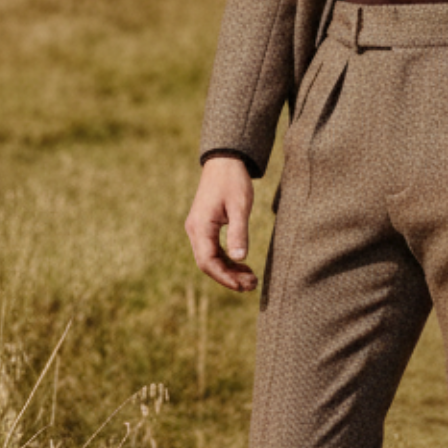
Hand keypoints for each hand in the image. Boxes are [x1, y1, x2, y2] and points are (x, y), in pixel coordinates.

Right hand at [185, 157, 256, 292]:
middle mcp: (195, 230)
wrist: (224, 161)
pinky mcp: (205, 227)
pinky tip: (243, 265)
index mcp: (201, 226)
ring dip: (229, 271)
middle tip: (252, 285)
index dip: (225, 278)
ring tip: (251, 279)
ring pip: (211, 259)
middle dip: (228, 278)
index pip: (208, 262)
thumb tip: (239, 259)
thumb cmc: (233, 181)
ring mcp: (199, 229)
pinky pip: (213, 250)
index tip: (243, 286)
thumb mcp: (240, 207)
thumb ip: (239, 233)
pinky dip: (227, 260)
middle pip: (208, 264)